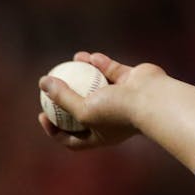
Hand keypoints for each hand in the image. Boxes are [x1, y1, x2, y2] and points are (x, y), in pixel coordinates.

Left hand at [38, 51, 160, 150]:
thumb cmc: (117, 112)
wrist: (152, 100)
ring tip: (69, 64)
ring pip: (96, 85)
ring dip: (82, 74)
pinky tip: (88, 56)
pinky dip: (100, 63)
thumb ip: (62, 97)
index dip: (54, 130)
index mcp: (99, 135)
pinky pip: (110, 70)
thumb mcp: (83, 110)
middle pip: (81, 110)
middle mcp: (109, 118)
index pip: (72, 138)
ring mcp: (120, 99)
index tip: (42, 115)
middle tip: (49, 88)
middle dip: (65, 99)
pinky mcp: (130, 80)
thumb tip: (42, 82)